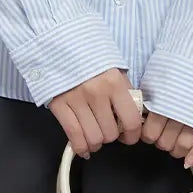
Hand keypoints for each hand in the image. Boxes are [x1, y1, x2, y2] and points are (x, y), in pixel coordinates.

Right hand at [47, 71, 192, 168]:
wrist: (60, 44)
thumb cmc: (91, 59)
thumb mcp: (115, 71)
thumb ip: (124, 93)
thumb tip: (133, 119)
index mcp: (115, 83)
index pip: (131, 121)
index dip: (132, 135)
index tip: (130, 137)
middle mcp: (97, 93)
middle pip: (110, 134)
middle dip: (111, 137)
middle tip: (108, 131)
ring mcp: (76, 100)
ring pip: (93, 138)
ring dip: (96, 143)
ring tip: (96, 137)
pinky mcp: (59, 105)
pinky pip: (73, 136)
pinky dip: (80, 147)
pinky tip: (84, 148)